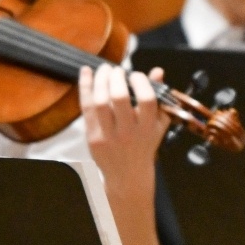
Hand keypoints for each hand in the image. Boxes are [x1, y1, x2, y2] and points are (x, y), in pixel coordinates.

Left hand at [80, 64, 168, 193]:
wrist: (128, 174)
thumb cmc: (145, 145)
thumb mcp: (158, 124)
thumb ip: (160, 98)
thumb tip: (157, 71)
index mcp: (148, 128)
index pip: (147, 99)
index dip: (140, 81)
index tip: (136, 75)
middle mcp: (129, 132)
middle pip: (120, 98)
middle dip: (117, 77)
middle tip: (117, 70)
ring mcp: (109, 135)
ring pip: (100, 101)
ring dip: (100, 80)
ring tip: (104, 69)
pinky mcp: (93, 137)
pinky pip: (86, 108)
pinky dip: (84, 87)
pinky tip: (86, 73)